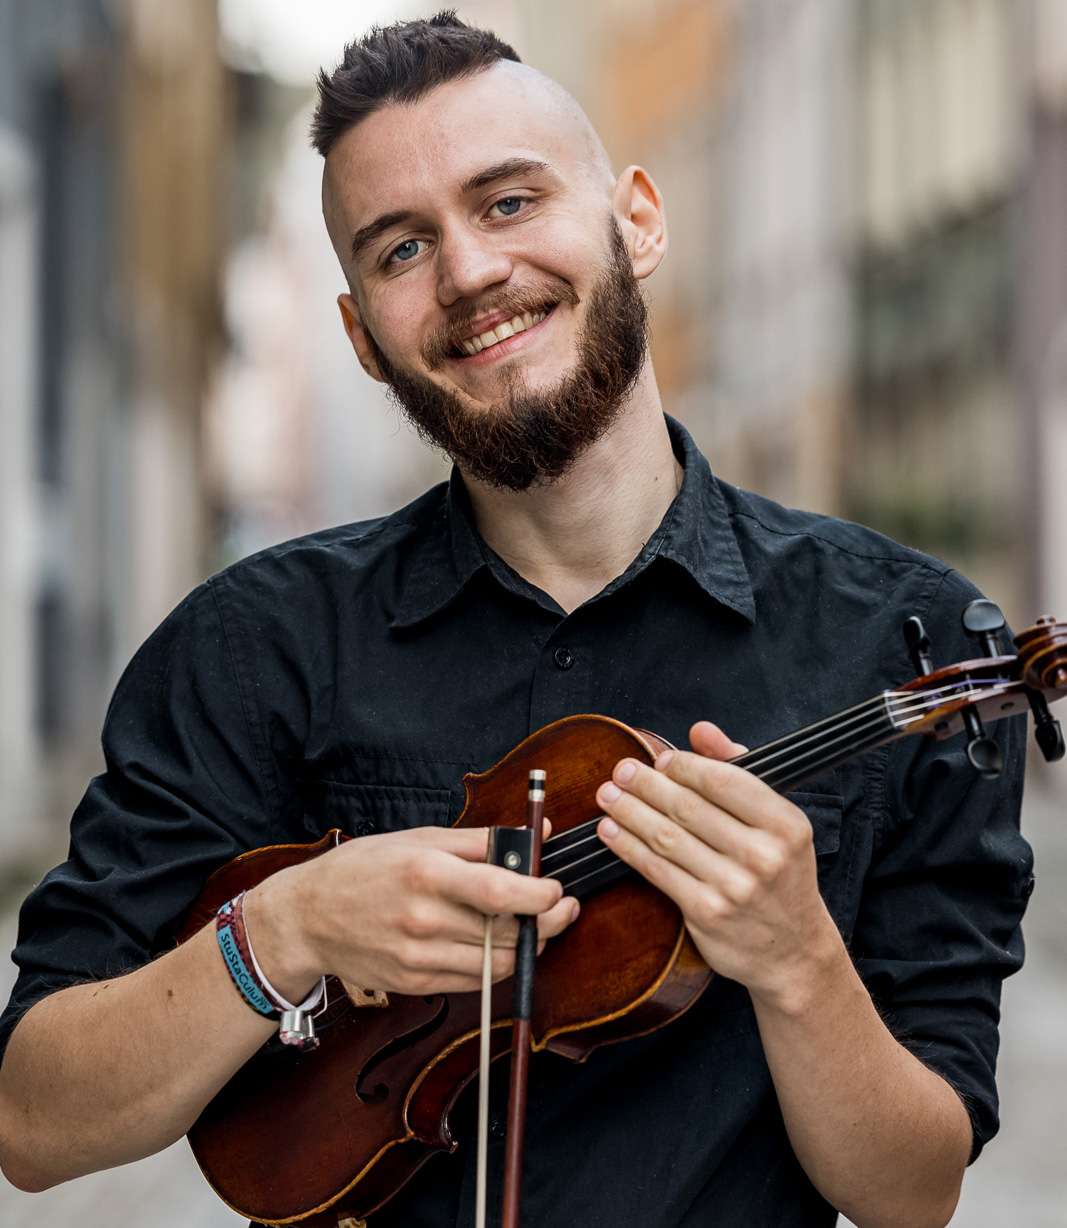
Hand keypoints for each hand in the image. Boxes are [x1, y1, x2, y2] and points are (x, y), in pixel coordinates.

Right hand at [245, 822, 578, 999]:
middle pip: (506, 933)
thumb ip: (480, 840)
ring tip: (536, 926)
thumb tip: (535, 833)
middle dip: (546, 923)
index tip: (557, 889)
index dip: (539, 896)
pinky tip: (500, 944)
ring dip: (527, 947)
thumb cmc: (362, 869)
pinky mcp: (415, 983)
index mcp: (426, 873)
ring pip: (497, 964)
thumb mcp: (418, 838)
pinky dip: (496, 965)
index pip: (500, 893)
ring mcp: (418, 957)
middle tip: (563, 909)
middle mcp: (423, 919)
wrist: (306, 919)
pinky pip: (474, 981)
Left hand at [594, 721, 840, 1008]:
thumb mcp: (777, 822)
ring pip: (667, 837)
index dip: (684, 765)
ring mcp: (735, 887)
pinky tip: (611, 832)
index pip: (724, 780)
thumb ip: (738, 770)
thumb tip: (700, 730)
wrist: (794, 952)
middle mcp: (764, 854)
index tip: (659, 758)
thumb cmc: (781, 876)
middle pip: (689, 807)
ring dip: (630, 812)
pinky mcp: (707, 913)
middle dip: (647, 784)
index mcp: (786, 823)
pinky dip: (628, 847)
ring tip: (608, 796)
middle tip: (621, 771)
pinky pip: (658, 870)